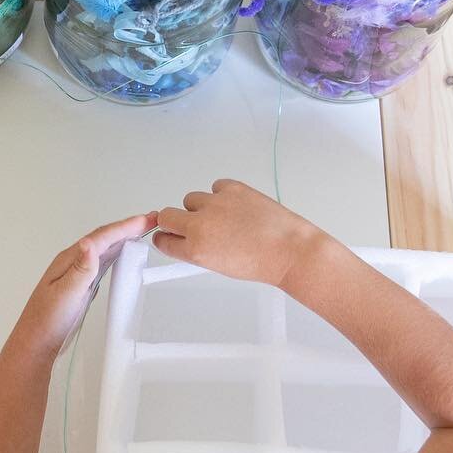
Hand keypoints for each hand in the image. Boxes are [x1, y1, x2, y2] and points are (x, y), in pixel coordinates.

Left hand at [13, 212, 157, 358]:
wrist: (36, 342)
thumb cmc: (47, 321)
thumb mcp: (65, 295)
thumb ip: (80, 270)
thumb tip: (89, 244)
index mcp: (69, 260)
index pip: (101, 237)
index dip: (125, 227)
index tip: (146, 220)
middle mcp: (73, 262)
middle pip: (104, 238)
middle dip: (128, 227)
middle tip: (151, 219)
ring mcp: (77, 272)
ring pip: (104, 248)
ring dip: (124, 237)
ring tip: (143, 230)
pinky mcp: (82, 284)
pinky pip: (103, 261)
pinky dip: (117, 253)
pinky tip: (124, 253)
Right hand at [155, 179, 326, 287]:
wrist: (289, 250)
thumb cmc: (262, 262)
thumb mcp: (221, 265)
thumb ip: (199, 251)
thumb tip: (189, 240)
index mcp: (195, 250)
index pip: (163, 240)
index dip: (166, 238)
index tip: (169, 236)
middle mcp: (200, 225)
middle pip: (166, 215)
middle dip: (174, 221)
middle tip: (192, 225)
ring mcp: (214, 204)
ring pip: (191, 199)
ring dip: (202, 207)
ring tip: (224, 217)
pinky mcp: (231, 188)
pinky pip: (215, 187)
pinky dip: (222, 194)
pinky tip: (237, 206)